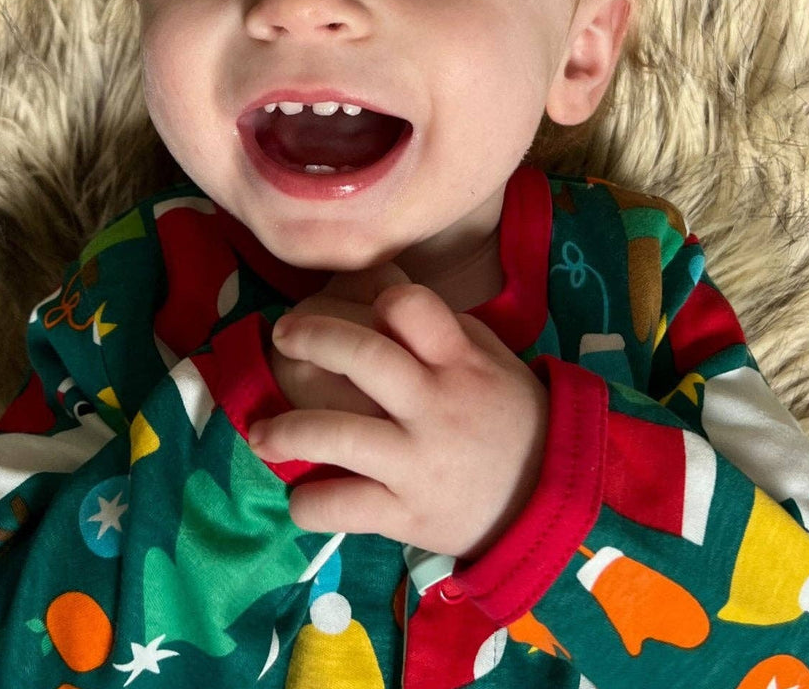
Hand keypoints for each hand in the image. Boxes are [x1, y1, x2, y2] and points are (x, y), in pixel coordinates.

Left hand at [249, 278, 548, 559]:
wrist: (547, 495)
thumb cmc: (505, 413)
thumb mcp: (486, 357)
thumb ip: (435, 330)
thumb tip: (369, 295)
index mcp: (460, 360)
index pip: (411, 307)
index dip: (382, 298)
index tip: (365, 305)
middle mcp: (436, 406)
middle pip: (364, 358)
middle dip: (311, 337)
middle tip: (284, 335)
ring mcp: (418, 462)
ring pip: (338, 434)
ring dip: (287, 430)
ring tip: (261, 433)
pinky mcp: (407, 514)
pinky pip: (344, 506)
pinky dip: (311, 502)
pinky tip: (301, 494)